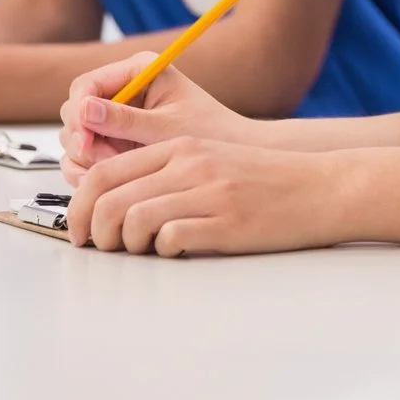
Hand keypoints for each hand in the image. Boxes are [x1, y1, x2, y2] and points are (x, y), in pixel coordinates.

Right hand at [58, 54, 254, 184]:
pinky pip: (85, 154)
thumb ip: (125, 120)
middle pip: (76, 111)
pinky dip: (89, 170)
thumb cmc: (208, 132)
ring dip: (86, 158)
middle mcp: (123, 89)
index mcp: (138, 71)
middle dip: (84, 139)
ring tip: (114, 171)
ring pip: (77, 136)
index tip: (86, 140)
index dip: (79, 112)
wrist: (230, 152)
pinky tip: (108, 181)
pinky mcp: (115, 140)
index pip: (87, 85)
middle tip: (104, 160)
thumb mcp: (166, 127)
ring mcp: (116, 116)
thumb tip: (84, 110)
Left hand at [67, 136, 344, 255]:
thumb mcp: (212, 160)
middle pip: (109, 198)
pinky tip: (177, 251)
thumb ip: (166, 173)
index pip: (104, 172)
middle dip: (93, 231)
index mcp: (180, 147)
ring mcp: (208, 192)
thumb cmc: (266, 180)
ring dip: (126, 245)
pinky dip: (162, 252)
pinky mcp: (226, 222)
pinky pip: (170, 240)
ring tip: (142, 251)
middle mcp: (190, 164)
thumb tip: (112, 205)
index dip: (78, 206)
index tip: (79, 231)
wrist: (321, 187)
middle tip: (102, 249)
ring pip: (133, 220)